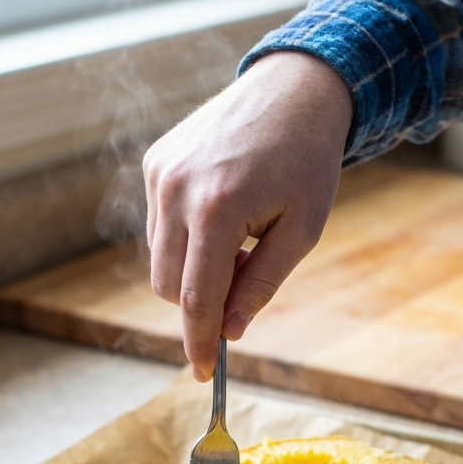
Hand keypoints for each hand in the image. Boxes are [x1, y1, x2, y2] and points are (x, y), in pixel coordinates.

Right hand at [143, 51, 352, 379]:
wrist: (293, 90)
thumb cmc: (307, 161)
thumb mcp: (301, 230)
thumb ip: (262, 283)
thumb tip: (230, 330)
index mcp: (217, 208)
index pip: (196, 297)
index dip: (199, 341)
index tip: (203, 373)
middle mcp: (176, 189)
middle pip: (170, 285)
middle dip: (203, 300)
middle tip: (249, 271)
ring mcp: (159, 173)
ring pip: (160, 258)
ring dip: (195, 268)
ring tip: (243, 236)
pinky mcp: (155, 162)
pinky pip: (158, 225)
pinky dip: (186, 237)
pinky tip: (224, 210)